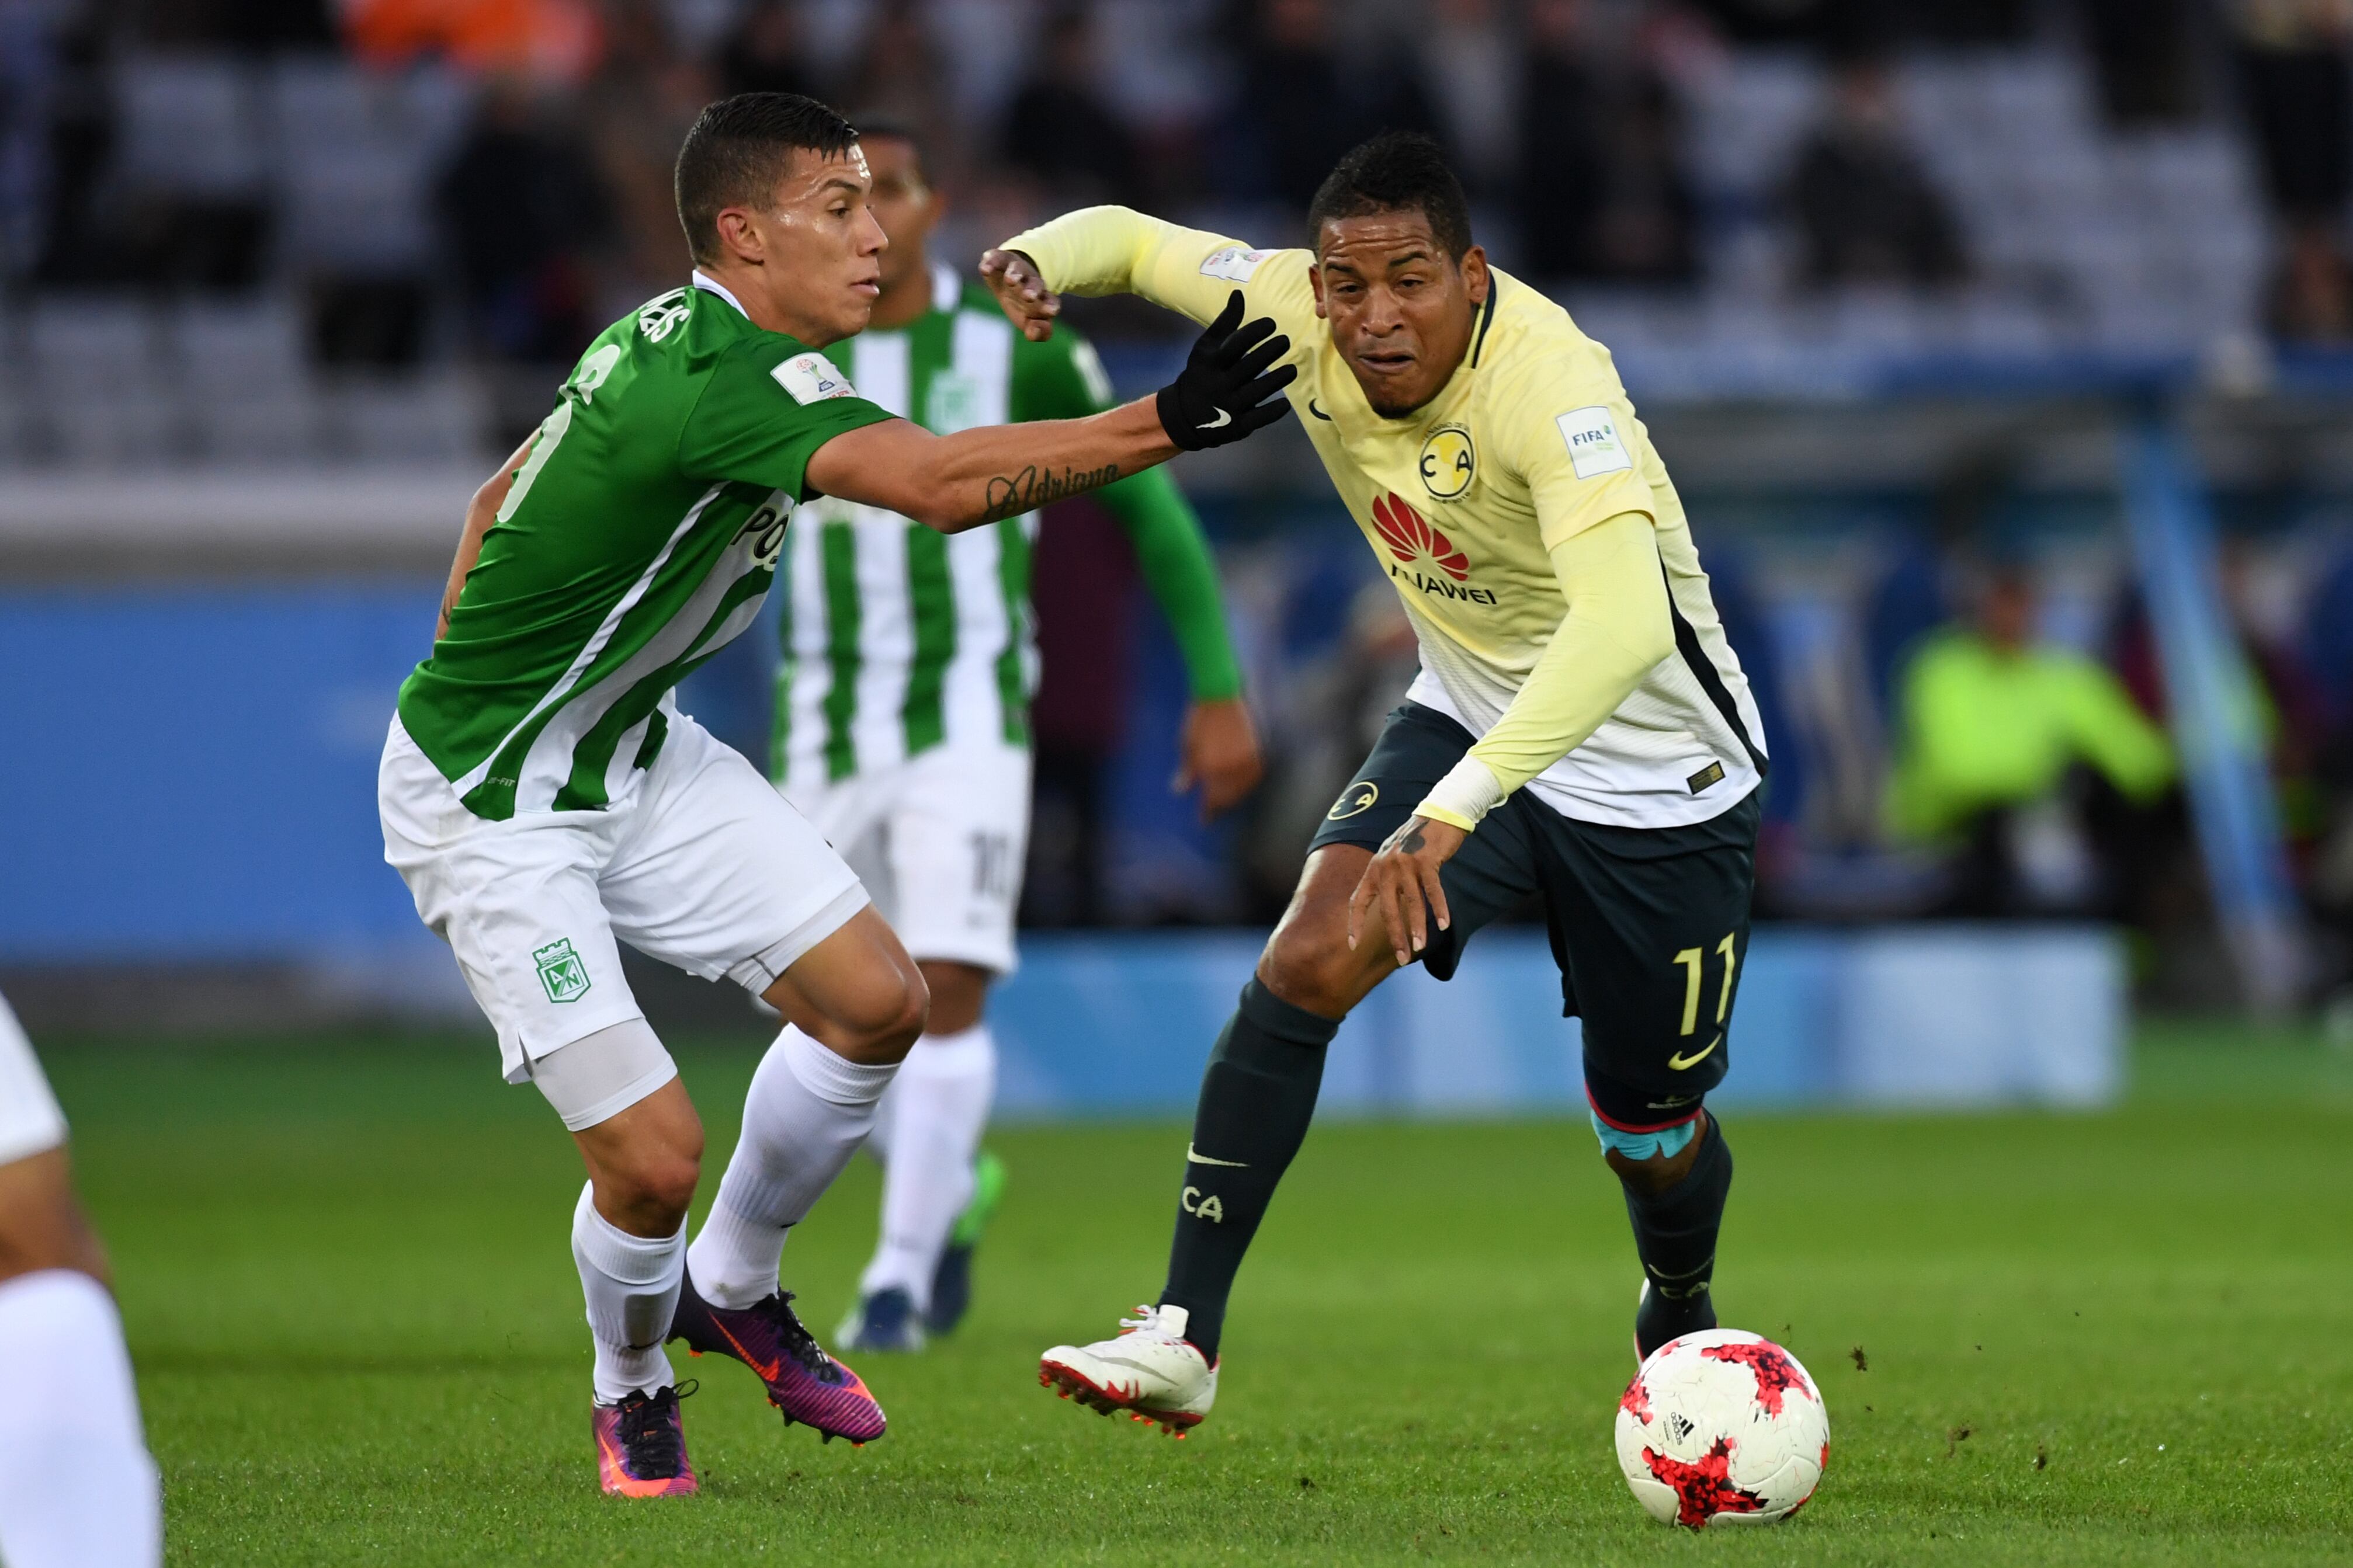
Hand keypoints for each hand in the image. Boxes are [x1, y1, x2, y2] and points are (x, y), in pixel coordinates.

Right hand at [979, 249, 1059, 341]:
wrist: (1010, 279)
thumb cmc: (1022, 306)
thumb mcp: (1029, 322)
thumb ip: (1038, 332)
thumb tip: (1034, 330)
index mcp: (1043, 298)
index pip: (1050, 302)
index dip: (1050, 306)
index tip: (1051, 311)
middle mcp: (1031, 281)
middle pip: (1035, 284)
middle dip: (1032, 290)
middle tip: (1028, 296)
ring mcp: (1016, 269)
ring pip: (1018, 268)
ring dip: (1015, 273)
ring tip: (1010, 280)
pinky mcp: (1000, 259)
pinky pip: (997, 258)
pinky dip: (992, 262)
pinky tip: (985, 268)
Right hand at [1157, 290, 1295, 450]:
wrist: (1184, 416)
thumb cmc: (1201, 374)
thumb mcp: (1206, 348)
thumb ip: (1225, 323)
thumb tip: (1239, 294)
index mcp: (1211, 363)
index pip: (1235, 345)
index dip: (1255, 333)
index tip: (1271, 324)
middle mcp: (1219, 384)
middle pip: (1250, 366)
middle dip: (1270, 351)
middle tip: (1285, 341)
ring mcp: (1229, 407)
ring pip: (1258, 391)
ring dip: (1278, 379)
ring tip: (1292, 369)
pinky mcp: (1237, 426)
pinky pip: (1259, 418)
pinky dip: (1273, 411)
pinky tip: (1285, 404)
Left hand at [1172, 697, 1263, 819]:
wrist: (1220, 693)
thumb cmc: (1199, 717)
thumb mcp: (1187, 744)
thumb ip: (1186, 770)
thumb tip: (1179, 791)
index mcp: (1209, 768)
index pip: (1211, 800)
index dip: (1207, 813)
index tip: (1204, 820)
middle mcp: (1229, 768)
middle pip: (1227, 798)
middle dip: (1220, 807)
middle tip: (1214, 812)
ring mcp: (1244, 760)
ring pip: (1243, 789)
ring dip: (1234, 797)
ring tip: (1227, 801)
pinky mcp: (1256, 750)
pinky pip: (1254, 776)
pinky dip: (1248, 784)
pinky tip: (1243, 786)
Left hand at [1347, 814, 1465, 968]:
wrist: (1438, 814)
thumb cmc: (1416, 842)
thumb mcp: (1392, 858)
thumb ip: (1387, 880)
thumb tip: (1388, 909)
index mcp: (1374, 869)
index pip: (1358, 901)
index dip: (1355, 924)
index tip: (1352, 946)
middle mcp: (1385, 867)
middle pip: (1388, 910)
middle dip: (1395, 936)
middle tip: (1402, 958)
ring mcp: (1406, 863)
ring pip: (1412, 903)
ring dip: (1417, 928)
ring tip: (1420, 947)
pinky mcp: (1426, 860)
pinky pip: (1433, 891)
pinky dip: (1440, 909)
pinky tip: (1444, 925)